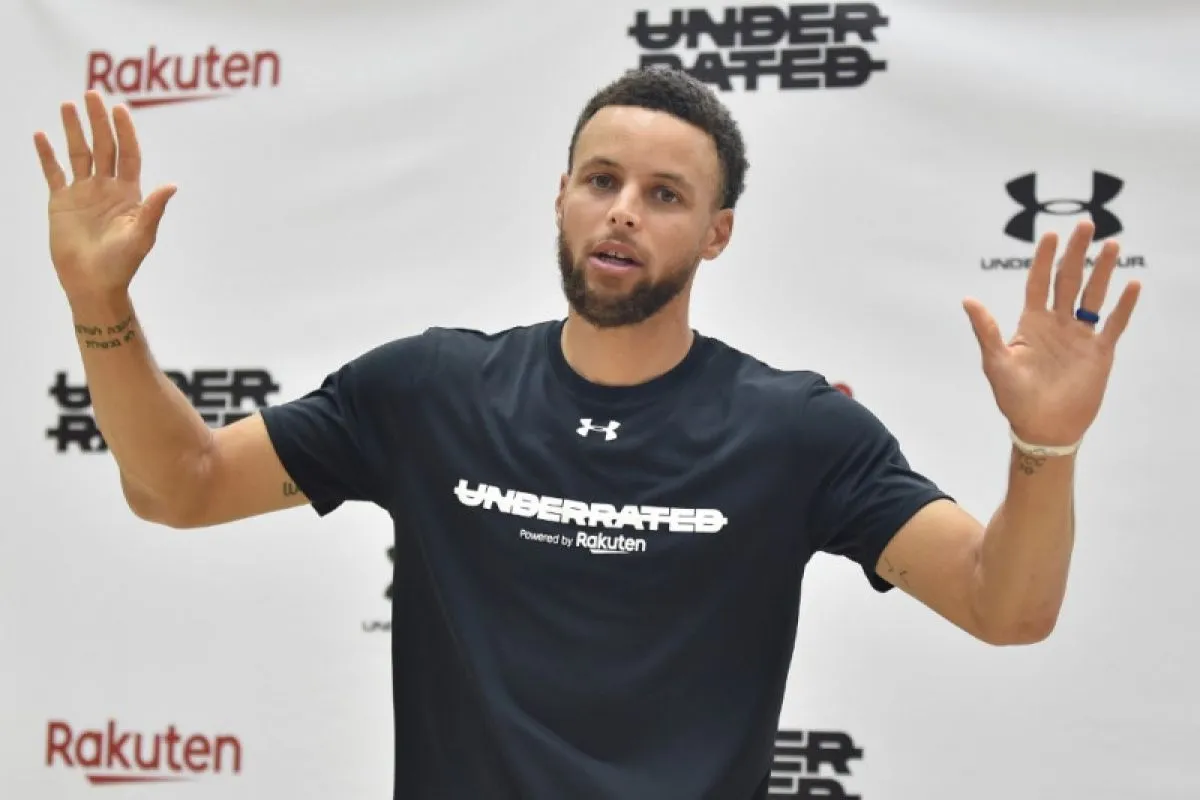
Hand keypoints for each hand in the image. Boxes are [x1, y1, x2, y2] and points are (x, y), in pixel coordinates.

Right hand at [33, 91, 175, 301]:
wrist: (93, 283)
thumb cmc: (122, 263)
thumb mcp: (141, 235)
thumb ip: (153, 209)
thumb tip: (172, 185)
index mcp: (128, 193)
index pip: (128, 154)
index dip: (125, 132)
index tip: (120, 109)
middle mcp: (106, 188)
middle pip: (103, 146)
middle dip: (98, 120)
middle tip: (92, 93)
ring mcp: (83, 193)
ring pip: (78, 153)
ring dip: (73, 129)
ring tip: (67, 104)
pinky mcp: (61, 202)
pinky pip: (53, 172)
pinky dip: (46, 155)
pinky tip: (41, 135)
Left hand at [962, 220, 1140, 446]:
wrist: (1043, 428)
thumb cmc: (1014, 398)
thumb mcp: (996, 362)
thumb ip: (986, 330)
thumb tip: (967, 300)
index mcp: (1031, 323)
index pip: (1038, 282)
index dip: (1043, 259)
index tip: (1049, 235)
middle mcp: (1057, 324)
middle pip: (1068, 280)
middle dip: (1076, 253)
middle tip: (1084, 224)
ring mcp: (1079, 336)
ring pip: (1093, 296)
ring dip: (1102, 271)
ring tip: (1111, 245)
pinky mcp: (1099, 352)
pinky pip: (1114, 324)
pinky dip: (1123, 305)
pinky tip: (1132, 284)